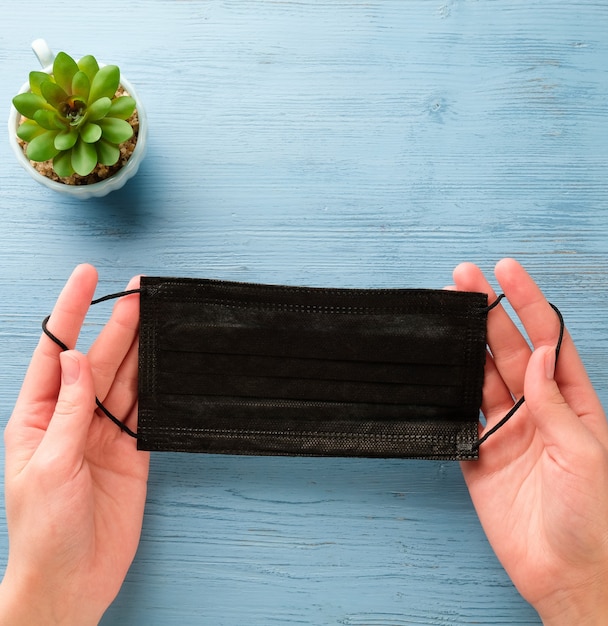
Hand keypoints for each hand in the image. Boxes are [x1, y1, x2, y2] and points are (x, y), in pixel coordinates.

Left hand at [0, 264, 148, 624]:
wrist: (73, 582)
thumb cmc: (43, 532)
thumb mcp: (49, 467)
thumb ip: (69, 411)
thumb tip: (78, 360)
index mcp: (38, 418)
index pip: (58, 353)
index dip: (72, 312)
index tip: (87, 277)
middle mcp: (72, 419)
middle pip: (100, 360)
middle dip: (117, 324)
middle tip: (139, 291)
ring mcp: (104, 434)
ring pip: (127, 381)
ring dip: (142, 349)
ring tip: (157, 317)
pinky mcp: (131, 452)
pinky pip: (147, 411)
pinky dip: (158, 387)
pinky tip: (167, 364)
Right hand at [453, 259, 607, 624]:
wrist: (565, 573)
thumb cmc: (592, 518)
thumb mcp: (584, 453)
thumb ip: (555, 402)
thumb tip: (536, 353)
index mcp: (571, 402)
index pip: (546, 339)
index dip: (527, 303)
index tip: (506, 271)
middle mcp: (536, 409)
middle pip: (507, 348)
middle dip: (487, 311)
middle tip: (464, 278)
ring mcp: (505, 428)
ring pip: (480, 374)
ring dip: (464, 342)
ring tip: (447, 310)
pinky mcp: (478, 452)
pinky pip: (461, 412)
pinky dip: (449, 387)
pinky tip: (438, 364)